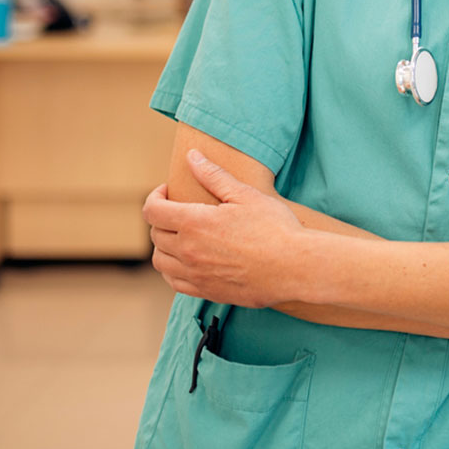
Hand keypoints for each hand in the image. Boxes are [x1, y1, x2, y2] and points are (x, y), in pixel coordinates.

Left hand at [143, 149, 312, 307]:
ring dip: (165, 246)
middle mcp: (189, 251)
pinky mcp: (207, 292)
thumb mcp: (245, 195)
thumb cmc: (275, 229)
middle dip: (162, 218)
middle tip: (180, 211)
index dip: (155, 197)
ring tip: (182, 236)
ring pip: (160, 261)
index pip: (152, 210)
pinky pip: (174, 283)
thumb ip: (213, 175)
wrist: (295, 267)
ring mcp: (196, 275)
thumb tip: (192, 156)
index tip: (167, 192)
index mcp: (195, 223)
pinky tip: (188, 261)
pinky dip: (173, 269)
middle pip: (156, 234)